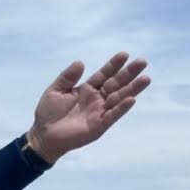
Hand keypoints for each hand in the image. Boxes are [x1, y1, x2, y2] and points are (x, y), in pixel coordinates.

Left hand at [26, 52, 150, 163]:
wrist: (43, 135)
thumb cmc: (48, 112)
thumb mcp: (55, 90)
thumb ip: (67, 77)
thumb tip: (80, 62)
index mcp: (87, 89)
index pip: (104, 74)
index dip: (113, 65)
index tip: (124, 54)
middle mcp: (97, 99)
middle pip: (116, 84)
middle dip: (129, 73)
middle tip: (142, 61)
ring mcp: (99, 112)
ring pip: (119, 98)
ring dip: (132, 89)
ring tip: (145, 79)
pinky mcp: (99, 126)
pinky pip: (112, 116)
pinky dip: (121, 108)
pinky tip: (131, 99)